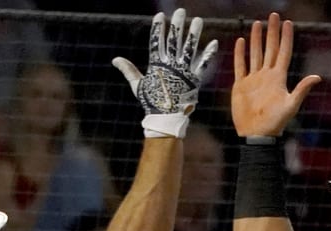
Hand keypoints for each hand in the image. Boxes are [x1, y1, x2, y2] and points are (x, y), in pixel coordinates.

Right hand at [113, 9, 217, 136]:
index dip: (157, 28)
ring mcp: (184, 71)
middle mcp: (171, 65)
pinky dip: (208, 54)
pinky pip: (203, 64)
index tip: (160, 16)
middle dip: (177, 25)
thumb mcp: (137, 84)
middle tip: (181, 11)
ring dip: (194, 34)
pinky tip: (214, 42)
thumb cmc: (151, 101)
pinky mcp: (195, 79)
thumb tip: (115, 59)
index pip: (156, 42)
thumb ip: (128, 70)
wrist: (166, 118)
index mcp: (157, 65)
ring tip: (199, 20)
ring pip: (189, 48)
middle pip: (174, 41)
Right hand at [231, 12, 320, 137]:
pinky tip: (240, 42)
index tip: (288, 23)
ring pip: (255, 53)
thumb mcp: (291, 105)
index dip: (286, 38)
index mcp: (279, 78)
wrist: (257, 134)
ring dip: (256, 39)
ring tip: (256, 24)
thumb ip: (302, 89)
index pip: (284, 52)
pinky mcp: (241, 85)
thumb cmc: (275, 122)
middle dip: (272, 32)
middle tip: (273, 16)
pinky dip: (240, 54)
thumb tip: (317, 77)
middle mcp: (267, 75)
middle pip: (270, 48)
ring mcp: (254, 79)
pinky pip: (240, 65)